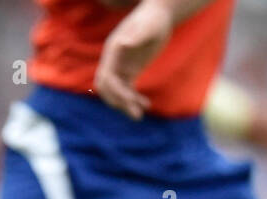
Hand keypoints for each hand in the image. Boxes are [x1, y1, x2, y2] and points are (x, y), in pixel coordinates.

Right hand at [93, 0, 174, 118]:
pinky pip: (127, 90)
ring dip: (126, 104)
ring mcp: (120, 67)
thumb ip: (136, 35)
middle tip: (135, 114)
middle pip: (107, 89)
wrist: (159, 16)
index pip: (107, 78)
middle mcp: (113, 61)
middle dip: (118, 102)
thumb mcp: (147, 26)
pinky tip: (145, 104)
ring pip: (117, 92)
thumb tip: (123, 43)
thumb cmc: (153, 18)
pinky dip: (133, 99)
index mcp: (112, 51)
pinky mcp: (130, 71)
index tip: (129, 102)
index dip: (115, 92)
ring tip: (141, 114)